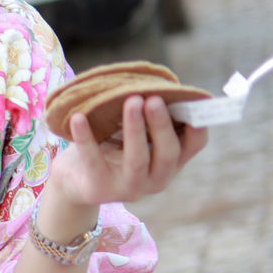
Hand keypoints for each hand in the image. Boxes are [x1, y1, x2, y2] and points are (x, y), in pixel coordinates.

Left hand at [45, 96, 206, 226]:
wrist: (75, 180)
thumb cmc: (111, 146)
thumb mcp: (135, 133)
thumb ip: (149, 115)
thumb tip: (157, 83)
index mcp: (169, 161)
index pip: (194, 145)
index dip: (197, 125)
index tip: (191, 101)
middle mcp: (156, 179)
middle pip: (168, 153)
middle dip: (162, 125)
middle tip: (153, 99)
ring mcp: (128, 188)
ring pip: (137, 160)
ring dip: (135, 129)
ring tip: (131, 101)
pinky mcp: (99, 189)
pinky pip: (93, 160)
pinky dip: (85, 137)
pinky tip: (78, 117)